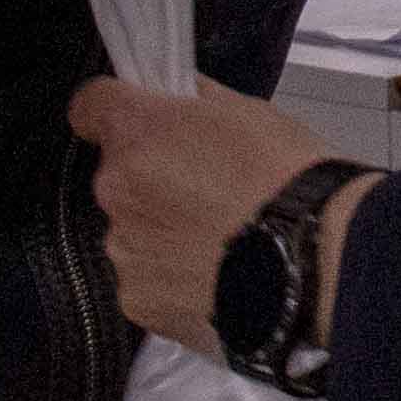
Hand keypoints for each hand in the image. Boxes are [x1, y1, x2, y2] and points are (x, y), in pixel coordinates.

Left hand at [68, 74, 341, 352]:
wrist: (311, 264)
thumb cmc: (289, 178)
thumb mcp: (250, 112)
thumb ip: (197, 103)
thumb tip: (180, 99)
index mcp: (138, 133)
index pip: (89, 106)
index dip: (112, 110)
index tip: (140, 123)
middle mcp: (115, 189)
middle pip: (118, 176)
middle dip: (152, 180)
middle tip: (208, 193)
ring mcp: (123, 249)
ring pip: (132, 231)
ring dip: (162, 232)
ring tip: (220, 245)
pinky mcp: (137, 300)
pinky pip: (147, 280)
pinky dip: (173, 279)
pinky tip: (216, 277)